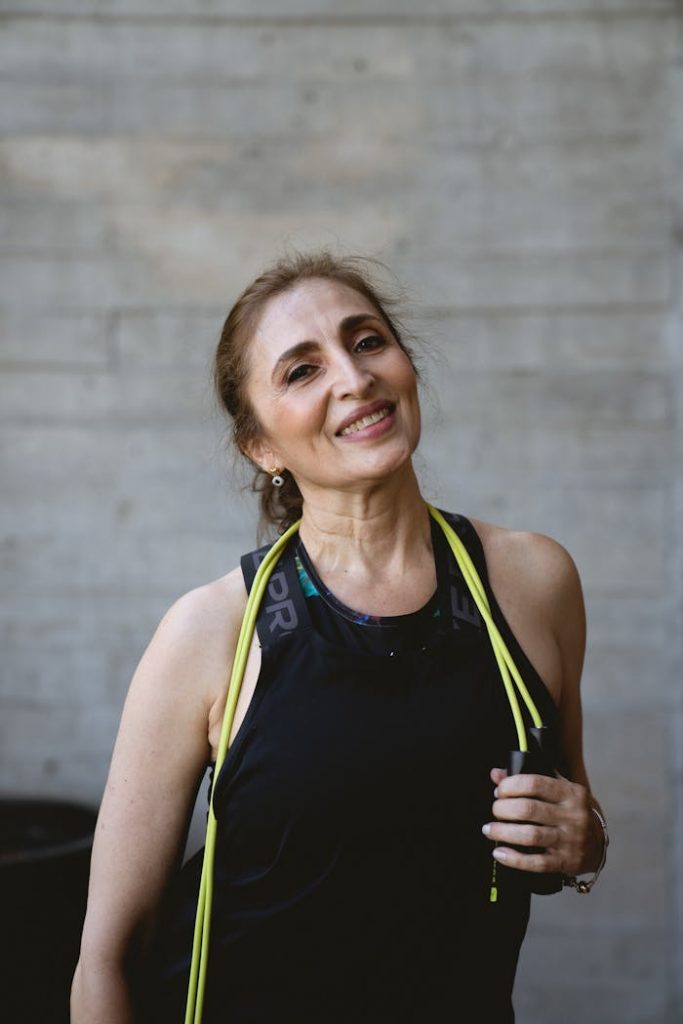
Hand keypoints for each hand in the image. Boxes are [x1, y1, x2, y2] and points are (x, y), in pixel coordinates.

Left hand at [482, 767, 603, 875]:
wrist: (597, 845)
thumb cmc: (570, 812)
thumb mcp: (557, 790)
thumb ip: (527, 779)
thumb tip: (496, 774)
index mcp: (571, 793)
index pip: (534, 783)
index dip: (510, 786)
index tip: (499, 791)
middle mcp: (573, 816)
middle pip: (528, 809)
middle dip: (503, 809)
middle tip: (494, 810)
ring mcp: (570, 840)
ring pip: (530, 836)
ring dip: (503, 832)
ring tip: (489, 830)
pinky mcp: (565, 862)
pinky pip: (536, 862)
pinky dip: (513, 858)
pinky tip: (499, 853)